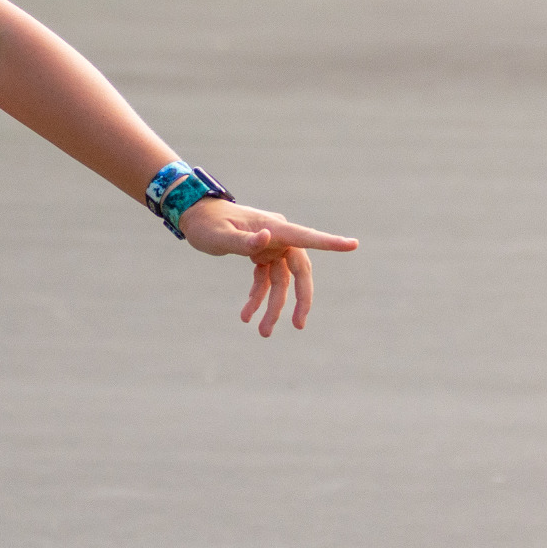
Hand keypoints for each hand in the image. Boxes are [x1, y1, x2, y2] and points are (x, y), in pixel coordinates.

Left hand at [177, 199, 357, 336]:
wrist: (193, 215)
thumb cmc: (206, 223)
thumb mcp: (220, 236)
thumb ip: (244, 241)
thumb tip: (268, 238)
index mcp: (273, 228)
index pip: (306, 237)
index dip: (329, 242)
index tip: (353, 244)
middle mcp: (277, 237)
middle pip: (299, 271)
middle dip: (300, 300)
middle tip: (299, 325)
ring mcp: (271, 247)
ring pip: (281, 282)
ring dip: (273, 307)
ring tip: (263, 332)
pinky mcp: (262, 255)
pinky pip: (266, 281)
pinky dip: (258, 298)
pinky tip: (247, 315)